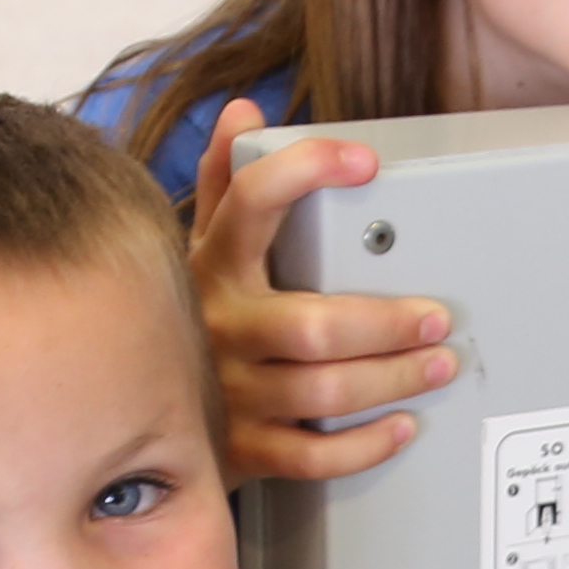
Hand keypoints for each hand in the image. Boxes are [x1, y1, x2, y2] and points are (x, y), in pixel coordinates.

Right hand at [192, 99, 459, 486]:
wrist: (131, 413)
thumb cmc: (192, 319)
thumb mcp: (200, 248)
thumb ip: (226, 181)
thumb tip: (242, 113)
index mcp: (211, 266)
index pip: (251, 201)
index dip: (307, 172)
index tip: (365, 162)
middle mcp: (219, 327)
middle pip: (315, 325)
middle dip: (389, 324)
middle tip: (437, 318)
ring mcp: (229, 393)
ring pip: (324, 392)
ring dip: (393, 380)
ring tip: (435, 364)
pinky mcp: (241, 451)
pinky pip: (312, 455)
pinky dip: (365, 445)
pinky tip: (399, 425)